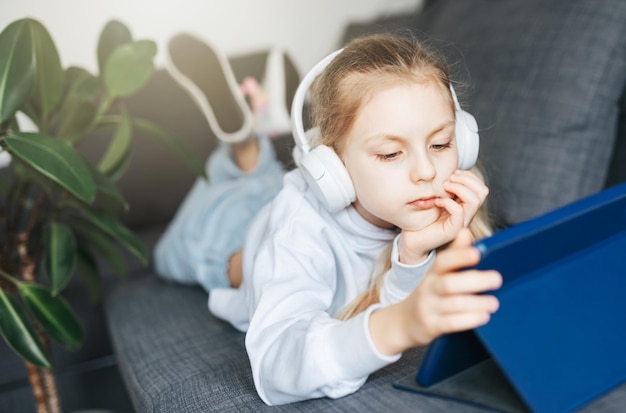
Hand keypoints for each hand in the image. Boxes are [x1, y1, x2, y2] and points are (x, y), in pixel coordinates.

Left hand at [398, 169, 488, 263]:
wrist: (413, 239)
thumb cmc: (423, 218)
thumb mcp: (437, 198)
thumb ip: (446, 188)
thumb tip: (450, 172)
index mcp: (465, 205)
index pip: (481, 187)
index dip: (469, 176)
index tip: (452, 173)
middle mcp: (467, 214)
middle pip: (482, 191)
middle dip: (466, 179)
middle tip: (449, 179)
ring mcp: (462, 223)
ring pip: (474, 200)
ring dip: (459, 188)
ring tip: (444, 187)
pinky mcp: (452, 230)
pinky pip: (458, 212)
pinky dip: (448, 202)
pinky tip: (437, 202)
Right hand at [403, 229, 500, 345]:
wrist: (404, 322)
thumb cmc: (429, 294)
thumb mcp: (437, 273)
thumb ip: (454, 254)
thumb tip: (465, 232)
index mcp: (433, 273)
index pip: (443, 261)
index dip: (460, 256)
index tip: (477, 253)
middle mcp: (429, 288)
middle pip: (449, 283)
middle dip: (474, 280)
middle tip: (497, 279)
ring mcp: (429, 308)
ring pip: (452, 303)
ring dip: (476, 303)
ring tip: (494, 303)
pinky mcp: (431, 326)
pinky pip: (450, 323)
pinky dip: (468, 319)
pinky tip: (483, 316)